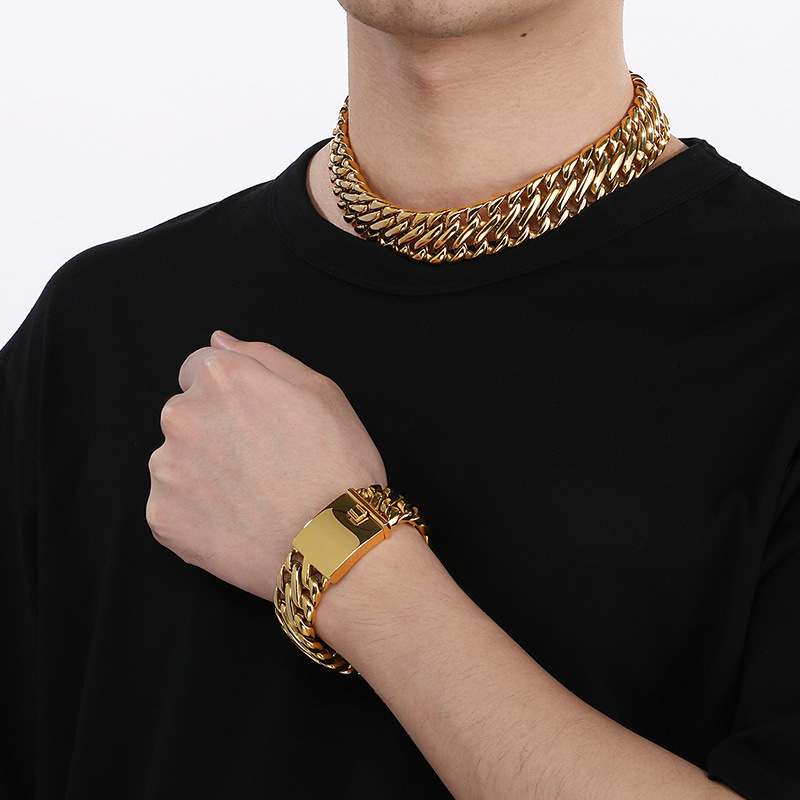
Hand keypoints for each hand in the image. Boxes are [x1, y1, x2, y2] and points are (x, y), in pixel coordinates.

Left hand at [146, 331, 386, 599]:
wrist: (336, 547)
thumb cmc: (338, 465)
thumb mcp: (322, 390)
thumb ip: (263, 355)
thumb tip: (218, 340)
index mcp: (220, 378)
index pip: (198, 368)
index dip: (229, 393)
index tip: (254, 420)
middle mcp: (182, 416)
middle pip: (185, 413)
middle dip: (213, 430)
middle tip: (260, 462)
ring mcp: (167, 470)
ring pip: (176, 460)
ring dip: (202, 471)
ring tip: (250, 496)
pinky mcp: (162, 518)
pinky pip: (172, 506)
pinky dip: (196, 512)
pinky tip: (236, 521)